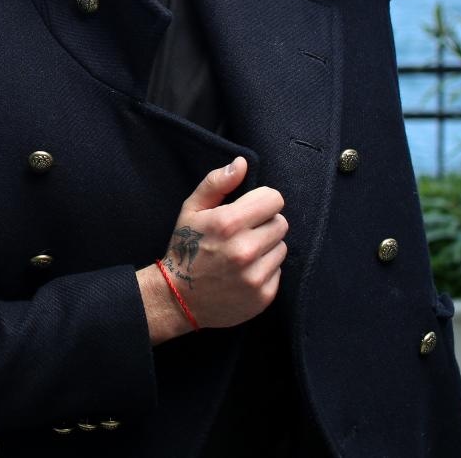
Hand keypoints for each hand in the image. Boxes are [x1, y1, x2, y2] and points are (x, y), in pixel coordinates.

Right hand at [136, 156, 286, 342]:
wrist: (179, 297)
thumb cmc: (186, 247)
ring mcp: (255, 275)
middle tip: (246, 232)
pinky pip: (278, 271)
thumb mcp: (191, 209)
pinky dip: (266, 269)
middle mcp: (245, 250)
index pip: (274, 199)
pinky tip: (246, 271)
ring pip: (282, 247)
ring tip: (244, 252)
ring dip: (267, 247)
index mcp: (228, 223)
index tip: (251, 209)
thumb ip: (217, 183)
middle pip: (281, 223)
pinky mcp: (263, 296)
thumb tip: (242, 163)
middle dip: (265, 224)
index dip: (262, 201)